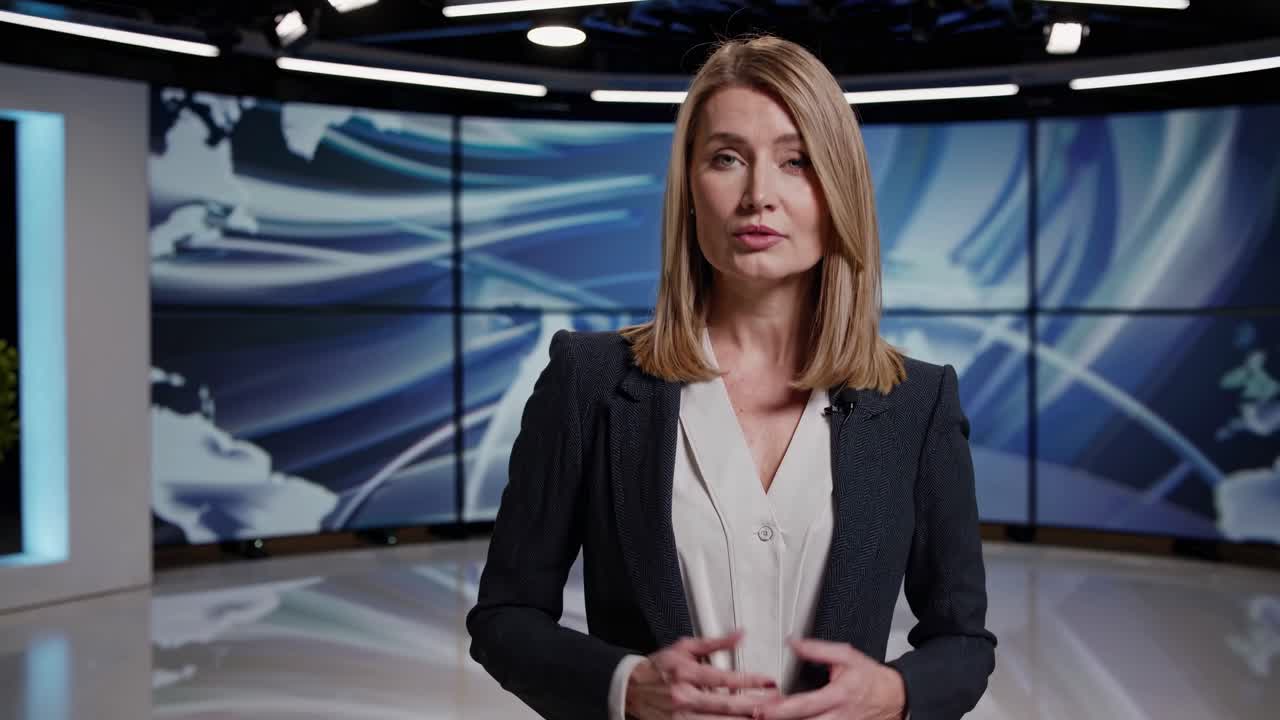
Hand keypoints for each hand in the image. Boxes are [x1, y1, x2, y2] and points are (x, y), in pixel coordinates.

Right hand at [626, 630, 781, 718]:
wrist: (629, 689)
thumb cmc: (657, 669)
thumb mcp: (684, 648)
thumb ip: (715, 643)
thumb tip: (740, 635)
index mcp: (686, 674)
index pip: (724, 678)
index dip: (750, 680)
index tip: (770, 682)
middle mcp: (683, 698)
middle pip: (726, 704)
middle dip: (754, 705)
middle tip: (777, 705)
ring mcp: (681, 717)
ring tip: (764, 717)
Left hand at [753, 638, 905, 719]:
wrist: (896, 697)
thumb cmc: (870, 678)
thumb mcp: (846, 656)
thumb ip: (818, 650)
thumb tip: (794, 642)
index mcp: (838, 696)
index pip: (805, 705)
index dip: (781, 709)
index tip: (762, 708)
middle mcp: (838, 718)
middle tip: (755, 714)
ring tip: (766, 717)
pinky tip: (785, 719)